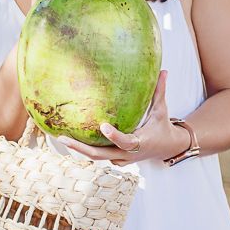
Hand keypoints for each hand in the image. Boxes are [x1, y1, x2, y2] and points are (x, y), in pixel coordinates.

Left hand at [61, 71, 186, 165]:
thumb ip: (159, 91)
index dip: (115, 136)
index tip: (103, 126)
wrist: (168, 148)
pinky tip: (71, 138)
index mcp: (141, 142)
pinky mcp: (117, 159)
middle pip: (101, 155)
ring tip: (61, 136)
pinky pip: (99, 155)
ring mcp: (121, 159)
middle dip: (80, 148)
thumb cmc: (163, 126)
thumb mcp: (161, 109)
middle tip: (63, 137)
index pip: (126, 142)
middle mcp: (129, 154)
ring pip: (97, 157)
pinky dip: (86, 148)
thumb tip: (163, 70)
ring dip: (79, 148)